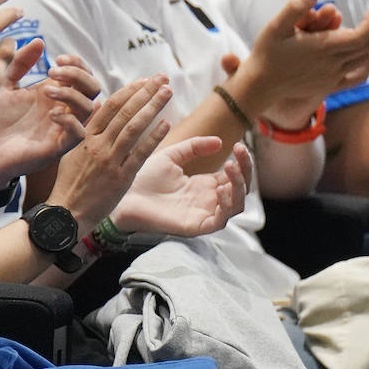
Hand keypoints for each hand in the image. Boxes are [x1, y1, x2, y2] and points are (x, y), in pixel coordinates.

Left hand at [0, 41, 92, 186]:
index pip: (83, 74)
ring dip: (72, 94)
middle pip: (93, 87)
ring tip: (46, 91)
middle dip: (78, 74)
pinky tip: (50, 113)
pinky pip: (78, 134)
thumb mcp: (2, 83)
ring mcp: (60, 129)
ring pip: (89, 107)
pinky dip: (69, 120)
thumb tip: (40, 41)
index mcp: (52, 94)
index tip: (57, 58)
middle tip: (53, 72)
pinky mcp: (55, 148)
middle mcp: (61, 109)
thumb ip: (18, 62)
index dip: (77, 63)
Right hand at [44, 75, 173, 229]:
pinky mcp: (121, 178)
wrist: (67, 213)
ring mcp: (109, 161)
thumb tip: (97, 107)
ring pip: (133, 127)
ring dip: (152, 107)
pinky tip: (166, 124)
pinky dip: (154, 137)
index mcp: (85, 137)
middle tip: (162, 78)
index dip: (129, 91)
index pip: (109, 106)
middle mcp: (97, 145)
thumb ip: (85, 130)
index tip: (145, 80)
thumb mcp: (71, 152)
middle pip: (124, 112)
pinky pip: (140, 153)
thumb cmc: (69, 184)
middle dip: (145, 92)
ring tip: (167, 92)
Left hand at [111, 139, 252, 236]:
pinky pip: (220, 221)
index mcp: (204, 185)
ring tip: (230, 166)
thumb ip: (194, 147)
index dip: (241, 161)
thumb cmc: (143, 178)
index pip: (234, 175)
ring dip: (239, 185)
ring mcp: (203, 214)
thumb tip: (220, 142)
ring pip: (236, 205)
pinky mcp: (195, 227)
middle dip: (245, 170)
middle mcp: (207, 200)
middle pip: (240, 190)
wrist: (124, 194)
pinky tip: (220, 188)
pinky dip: (226, 205)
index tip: (238, 144)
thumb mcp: (172, 156)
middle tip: (239, 152)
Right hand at [238, 0, 368, 114]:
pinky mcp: (329, 86)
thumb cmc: (266, 53)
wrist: (260, 85)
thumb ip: (295, 8)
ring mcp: (332, 77)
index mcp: (324, 48)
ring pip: (364, 58)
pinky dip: (366, 64)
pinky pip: (357, 77)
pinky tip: (367, 54)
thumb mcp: (275, 26)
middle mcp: (332, 64)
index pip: (362, 34)